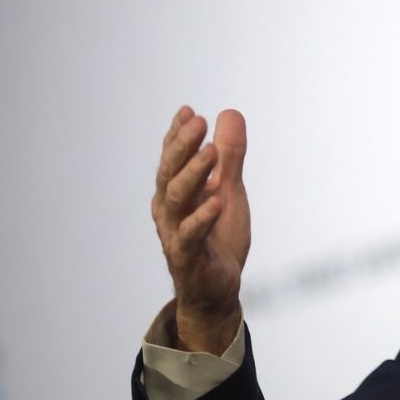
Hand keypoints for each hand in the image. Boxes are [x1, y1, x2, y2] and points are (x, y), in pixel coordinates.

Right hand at [151, 106, 250, 353]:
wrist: (217, 289)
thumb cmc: (218, 237)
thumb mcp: (229, 190)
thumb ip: (230, 157)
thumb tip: (229, 113)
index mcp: (175, 194)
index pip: (172, 159)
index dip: (177, 135)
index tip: (188, 111)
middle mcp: (169, 211)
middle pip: (170, 174)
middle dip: (182, 146)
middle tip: (198, 122)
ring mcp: (175, 234)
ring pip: (177, 200)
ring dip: (193, 174)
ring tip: (211, 151)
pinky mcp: (188, 258)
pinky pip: (192, 236)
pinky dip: (203, 218)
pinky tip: (217, 201)